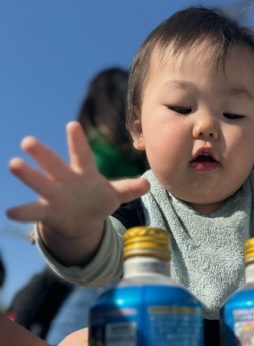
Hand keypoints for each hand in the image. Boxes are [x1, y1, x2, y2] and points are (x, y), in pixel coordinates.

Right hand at [7, 121, 149, 262]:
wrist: (81, 220)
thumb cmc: (97, 200)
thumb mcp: (115, 195)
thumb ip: (129, 189)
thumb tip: (148, 184)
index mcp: (84, 173)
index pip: (82, 155)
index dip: (78, 142)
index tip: (72, 125)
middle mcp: (65, 180)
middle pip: (54, 165)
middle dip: (43, 155)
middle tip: (28, 141)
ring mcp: (54, 195)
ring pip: (40, 183)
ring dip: (29, 175)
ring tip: (14, 164)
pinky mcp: (47, 211)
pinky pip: (34, 211)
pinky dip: (23, 213)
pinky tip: (9, 213)